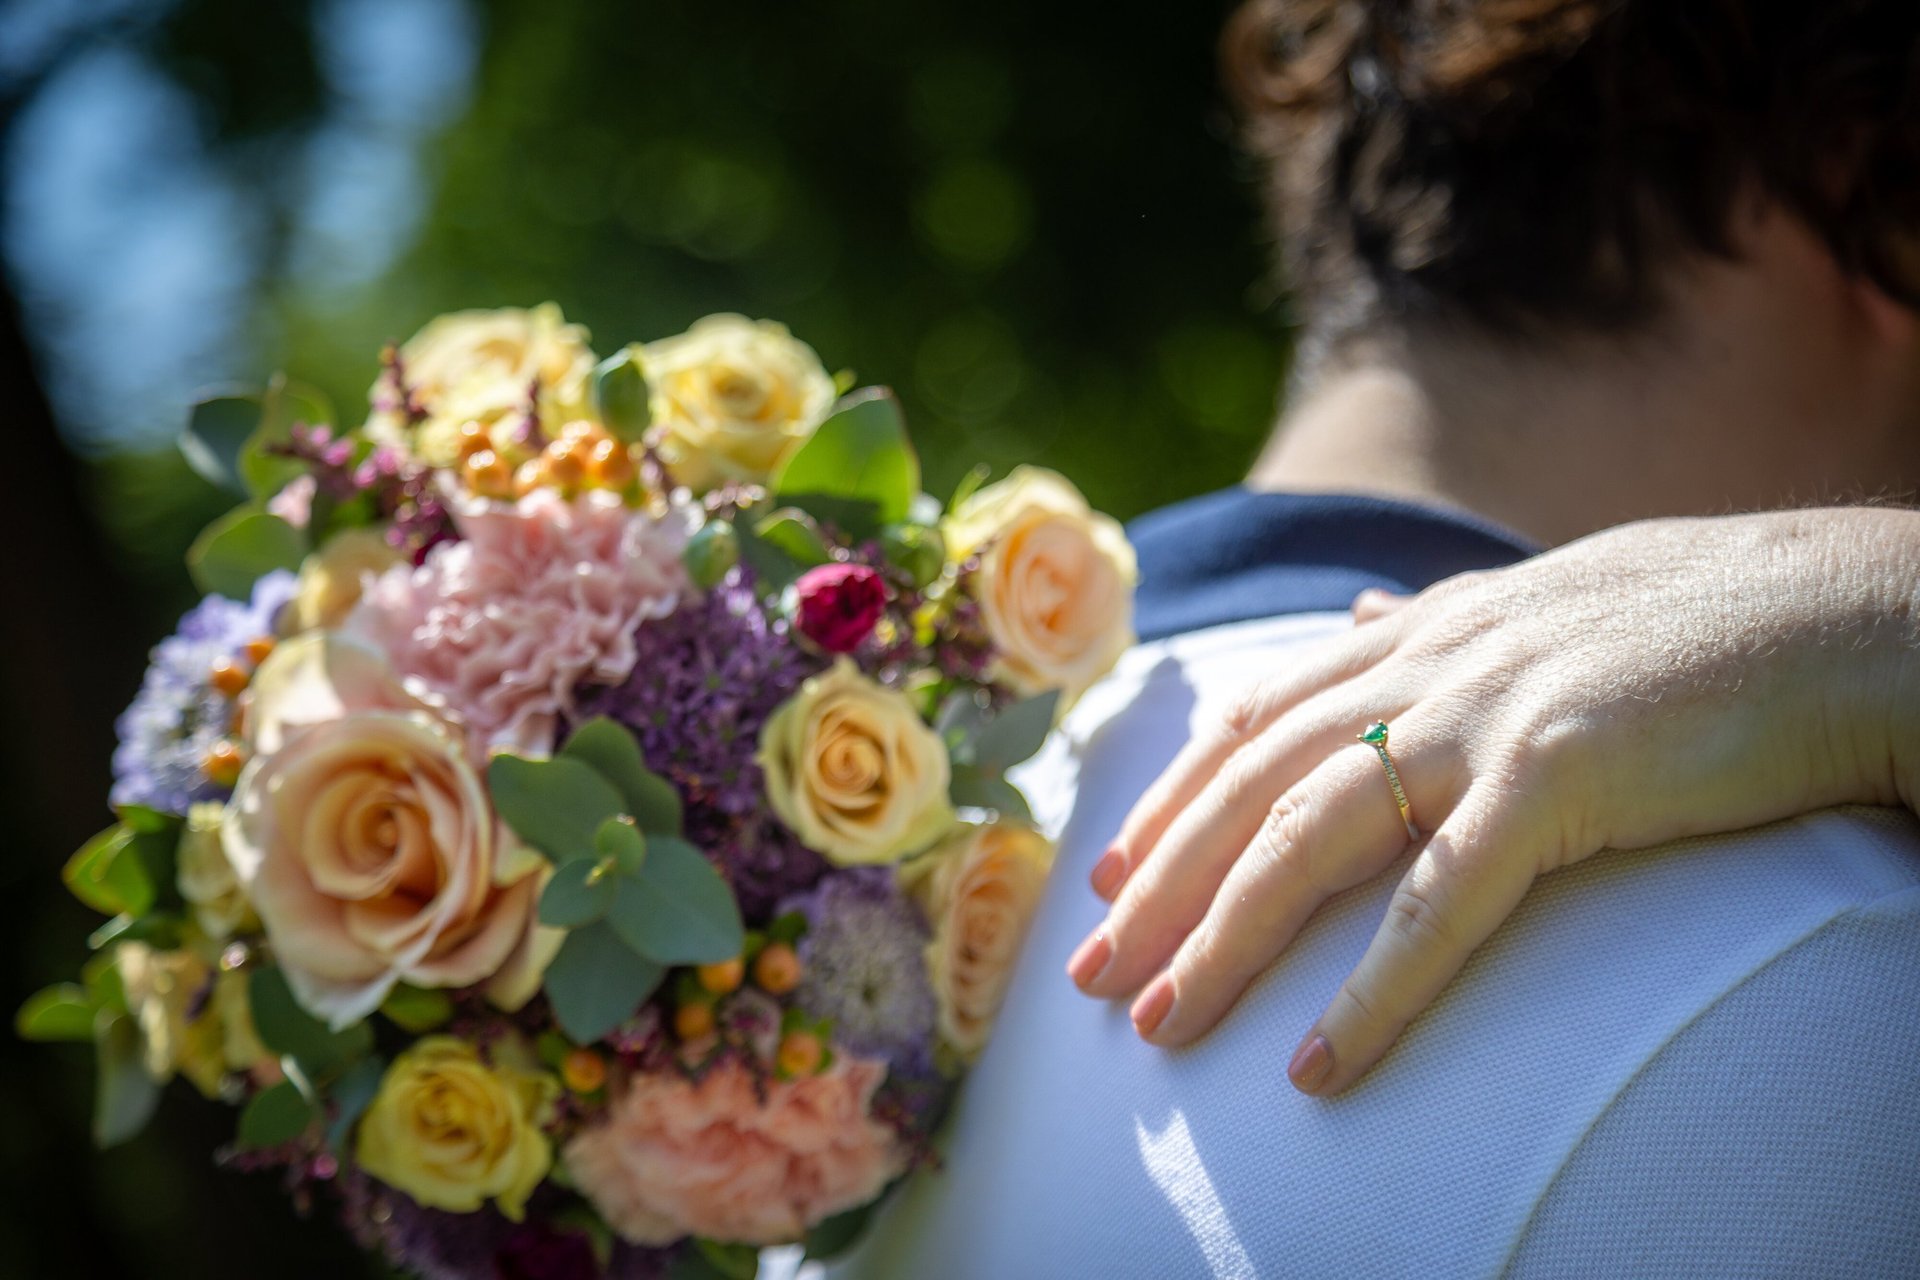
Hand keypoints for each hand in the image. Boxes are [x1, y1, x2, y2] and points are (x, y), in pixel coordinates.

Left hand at [1067, 508, 1919, 1094]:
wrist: (1852, 607)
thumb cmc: (1713, 619)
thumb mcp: (1547, 604)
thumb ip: (1440, 622)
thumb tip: (1361, 613)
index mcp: (1428, 627)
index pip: (1262, 714)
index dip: (1178, 794)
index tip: (1115, 866)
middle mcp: (1432, 661)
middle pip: (1253, 783)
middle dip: (1160, 883)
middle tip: (1088, 974)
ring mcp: (1489, 713)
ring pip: (1310, 838)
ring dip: (1223, 941)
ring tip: (1158, 1026)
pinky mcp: (1562, 774)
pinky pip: (1442, 904)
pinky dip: (1374, 992)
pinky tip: (1319, 1068)